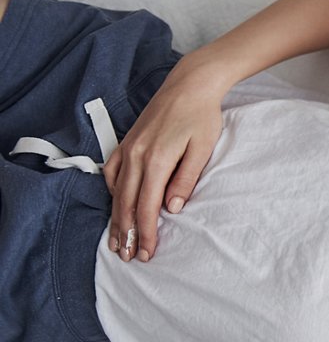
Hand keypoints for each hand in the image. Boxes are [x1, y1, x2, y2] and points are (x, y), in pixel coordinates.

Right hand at [102, 58, 224, 261]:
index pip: (148, 206)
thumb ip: (186, 179)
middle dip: (126, 233)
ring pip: (117, 191)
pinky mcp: (127, 142)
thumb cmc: (201, 116)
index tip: (146, 253)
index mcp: (156, 160)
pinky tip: (116, 205)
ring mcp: (128, 148)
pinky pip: (113, 172)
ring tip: (116, 240)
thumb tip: (173, 208)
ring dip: (116, 217)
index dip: (146, 232)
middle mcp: (136, 156)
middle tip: (127, 257)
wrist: (189, 84)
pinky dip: (112, 193)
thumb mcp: (202, 148)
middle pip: (127, 203)